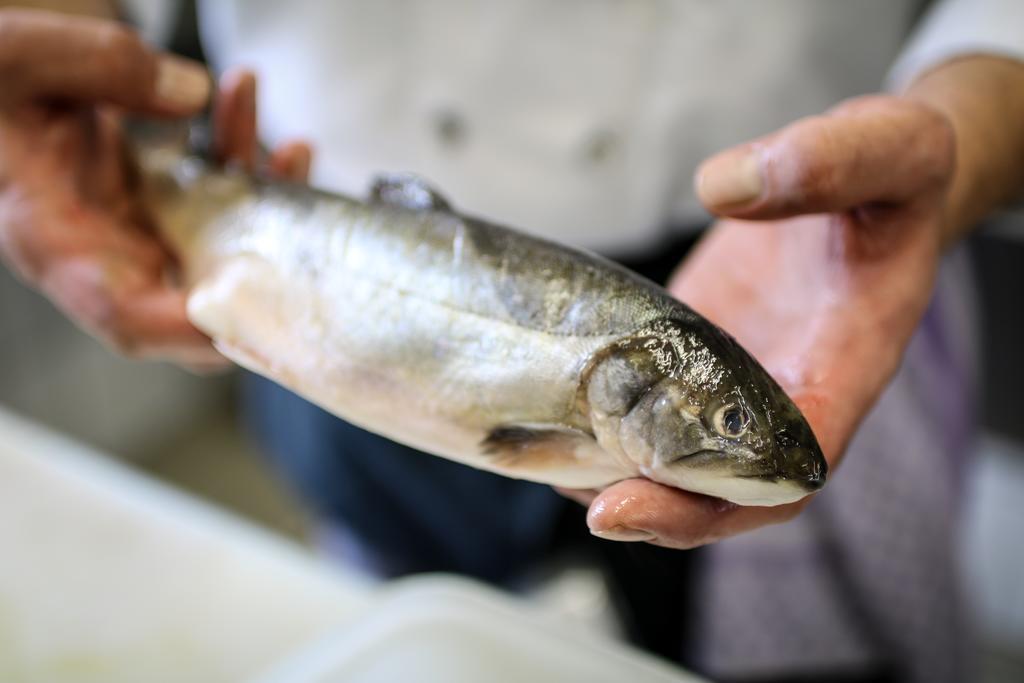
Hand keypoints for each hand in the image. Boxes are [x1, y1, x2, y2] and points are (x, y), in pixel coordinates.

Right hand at [0, 9, 309, 368]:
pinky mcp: (151, 204)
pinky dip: (236, 158)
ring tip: (259, 113)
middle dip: (264, 254)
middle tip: (297, 202)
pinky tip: (240, 101)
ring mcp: (132, 232)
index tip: (260, 300)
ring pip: (219, 243)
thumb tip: (192, 93)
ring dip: (256, 184)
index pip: (132, 318)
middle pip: (200, 297)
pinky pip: (212, 200)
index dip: (199, 327)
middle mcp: (100, 253)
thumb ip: (99, 68)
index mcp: (55, 242)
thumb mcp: (15, 57)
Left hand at [564, 95, 954, 546]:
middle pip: (730, 487)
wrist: (863, 174)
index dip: (728, 498)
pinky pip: (649, 400)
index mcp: (845, 365)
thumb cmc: (896, 176)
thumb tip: (725, 186)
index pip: (793, 467)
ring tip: (555, 467)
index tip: (657, 494)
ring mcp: (732, 375)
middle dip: (665, 509)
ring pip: (680, 454)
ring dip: (622, 474)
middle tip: (598, 508)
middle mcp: (785, 389)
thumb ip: (830, 161)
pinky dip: (605, 418)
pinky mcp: (691, 349)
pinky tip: (554, 414)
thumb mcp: (889, 148)